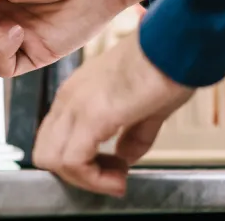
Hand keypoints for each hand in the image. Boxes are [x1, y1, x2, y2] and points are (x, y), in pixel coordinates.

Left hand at [33, 36, 193, 196]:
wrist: (178, 44)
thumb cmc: (167, 64)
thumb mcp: (146, 107)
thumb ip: (132, 135)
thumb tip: (124, 157)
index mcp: (78, 91)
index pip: (55, 139)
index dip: (80, 164)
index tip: (114, 170)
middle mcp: (70, 97)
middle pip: (46, 153)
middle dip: (77, 176)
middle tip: (112, 178)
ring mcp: (77, 104)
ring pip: (51, 160)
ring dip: (85, 180)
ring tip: (117, 179)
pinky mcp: (92, 114)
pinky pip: (73, 161)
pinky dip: (93, 179)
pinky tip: (119, 177)